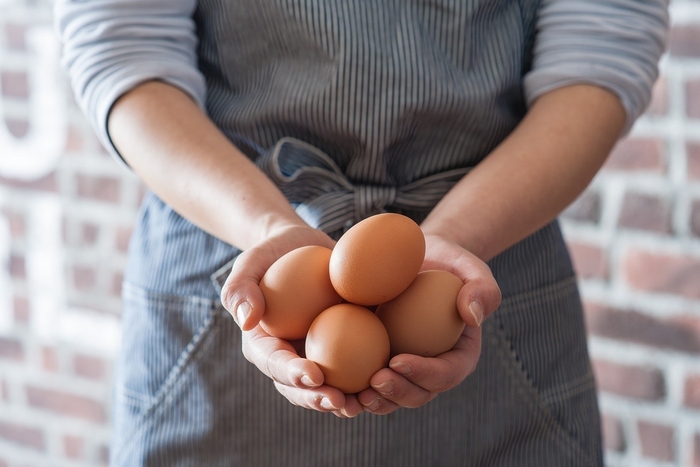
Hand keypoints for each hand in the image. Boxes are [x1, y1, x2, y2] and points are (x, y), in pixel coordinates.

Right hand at [220, 224, 364, 417]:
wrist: (302, 248)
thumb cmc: (272, 254)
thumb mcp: (251, 262)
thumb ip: (240, 288)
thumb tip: (247, 319)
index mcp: (264, 344)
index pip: (274, 363)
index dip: (293, 374)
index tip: (315, 373)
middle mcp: (288, 357)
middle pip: (299, 388)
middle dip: (318, 399)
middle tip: (340, 401)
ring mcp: (316, 356)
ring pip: (327, 388)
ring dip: (343, 402)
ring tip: (363, 402)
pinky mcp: (342, 349)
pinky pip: (353, 369)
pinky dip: (366, 380)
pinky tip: (386, 381)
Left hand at [357, 233, 500, 413]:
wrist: (418, 259)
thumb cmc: (449, 263)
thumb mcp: (472, 268)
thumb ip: (483, 289)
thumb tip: (473, 316)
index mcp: (460, 356)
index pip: (447, 373)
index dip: (425, 374)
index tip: (398, 360)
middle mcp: (433, 369)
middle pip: (419, 394)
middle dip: (397, 394)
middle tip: (374, 381)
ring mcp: (406, 368)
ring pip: (392, 397)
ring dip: (375, 401)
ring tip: (355, 393)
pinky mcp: (380, 361)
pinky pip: (367, 380)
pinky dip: (354, 387)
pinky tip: (334, 381)